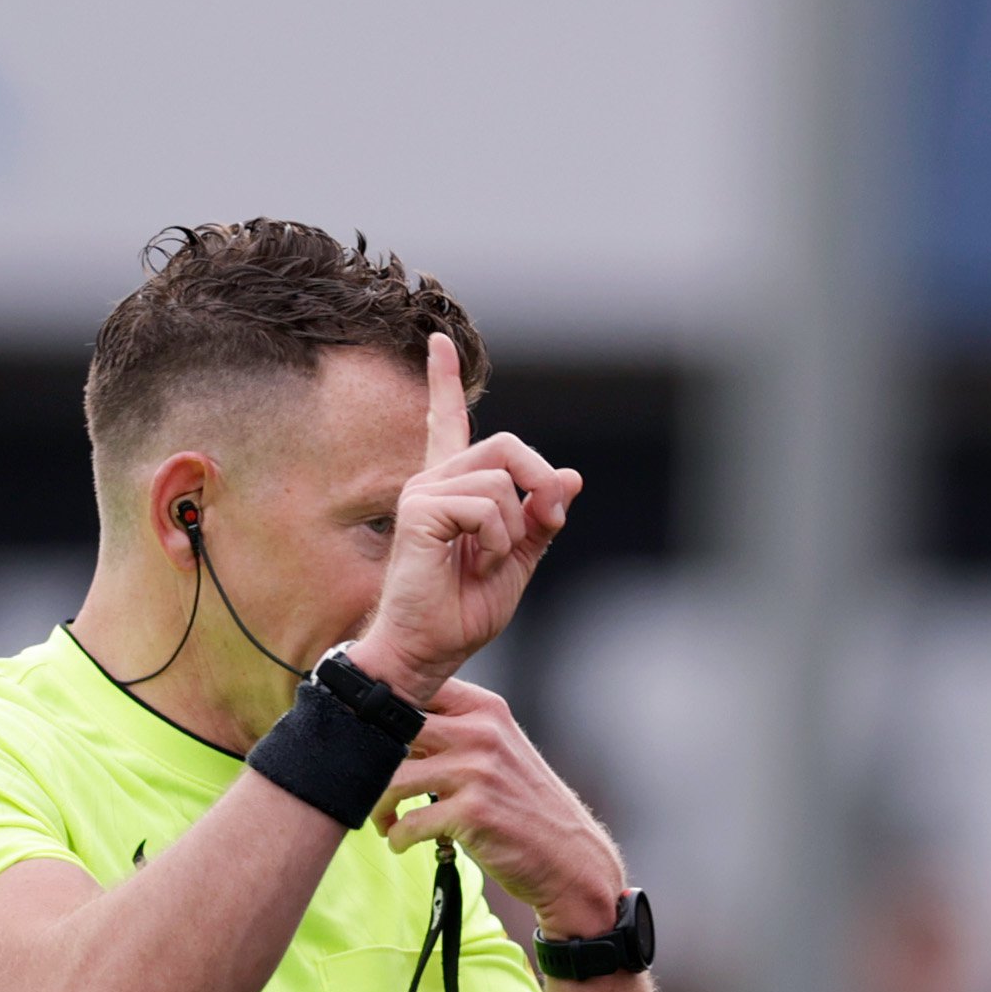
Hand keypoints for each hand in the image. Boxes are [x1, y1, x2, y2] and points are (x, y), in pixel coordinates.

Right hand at [360, 333, 582, 697]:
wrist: (430, 649)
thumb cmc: (464, 610)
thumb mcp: (518, 559)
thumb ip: (540, 518)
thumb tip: (570, 477)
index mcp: (453, 488)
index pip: (448, 424)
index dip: (444, 383)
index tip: (438, 342)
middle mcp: (433, 481)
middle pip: (508, 447)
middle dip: (540, 483)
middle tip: (545, 524)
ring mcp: (423, 492)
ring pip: (503, 482)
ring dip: (515, 530)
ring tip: (489, 562)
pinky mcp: (420, 510)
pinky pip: (487, 506)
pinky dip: (499, 541)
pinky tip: (476, 563)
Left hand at [379, 682, 629, 931]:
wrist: (572, 860)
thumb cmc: (528, 810)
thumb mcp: (500, 754)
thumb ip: (456, 733)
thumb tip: (388, 728)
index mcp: (487, 710)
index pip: (418, 691)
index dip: (380, 712)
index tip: (367, 738)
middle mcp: (483, 733)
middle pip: (393, 730)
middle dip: (368, 761)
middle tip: (365, 784)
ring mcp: (479, 772)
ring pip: (392, 779)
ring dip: (378, 806)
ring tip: (384, 820)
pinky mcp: (474, 813)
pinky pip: (409, 822)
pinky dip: (397, 836)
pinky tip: (401, 842)